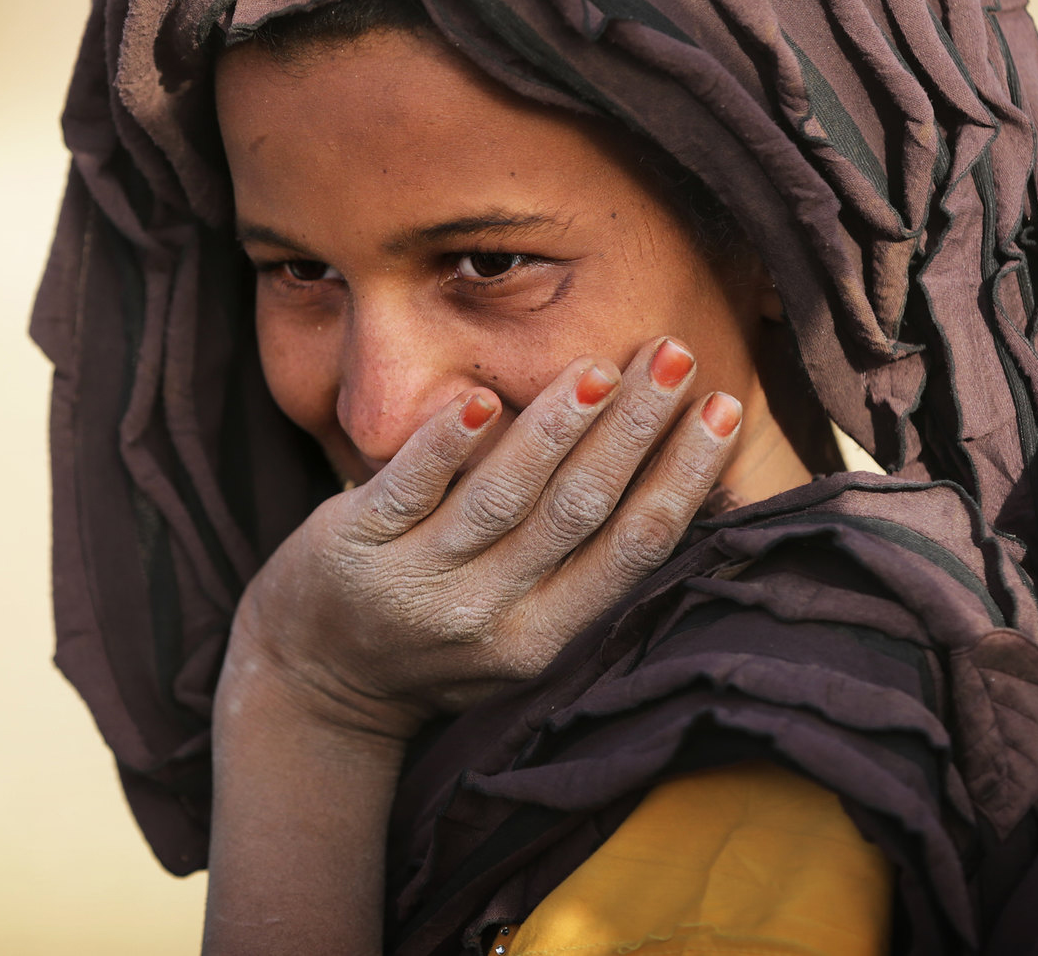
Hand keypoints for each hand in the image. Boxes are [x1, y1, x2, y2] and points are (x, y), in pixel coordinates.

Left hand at [221, 337, 742, 740]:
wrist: (312, 681)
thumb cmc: (440, 633)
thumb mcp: (522, 624)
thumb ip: (583, 562)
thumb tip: (692, 476)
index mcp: (542, 638)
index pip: (631, 549)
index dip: (683, 478)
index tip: (725, 410)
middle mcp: (486, 618)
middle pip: (579, 512)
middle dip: (636, 430)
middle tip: (677, 356)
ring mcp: (416, 584)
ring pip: (504, 497)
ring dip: (558, 426)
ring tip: (603, 367)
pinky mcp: (351, 547)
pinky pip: (405, 489)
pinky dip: (444, 446)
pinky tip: (480, 400)